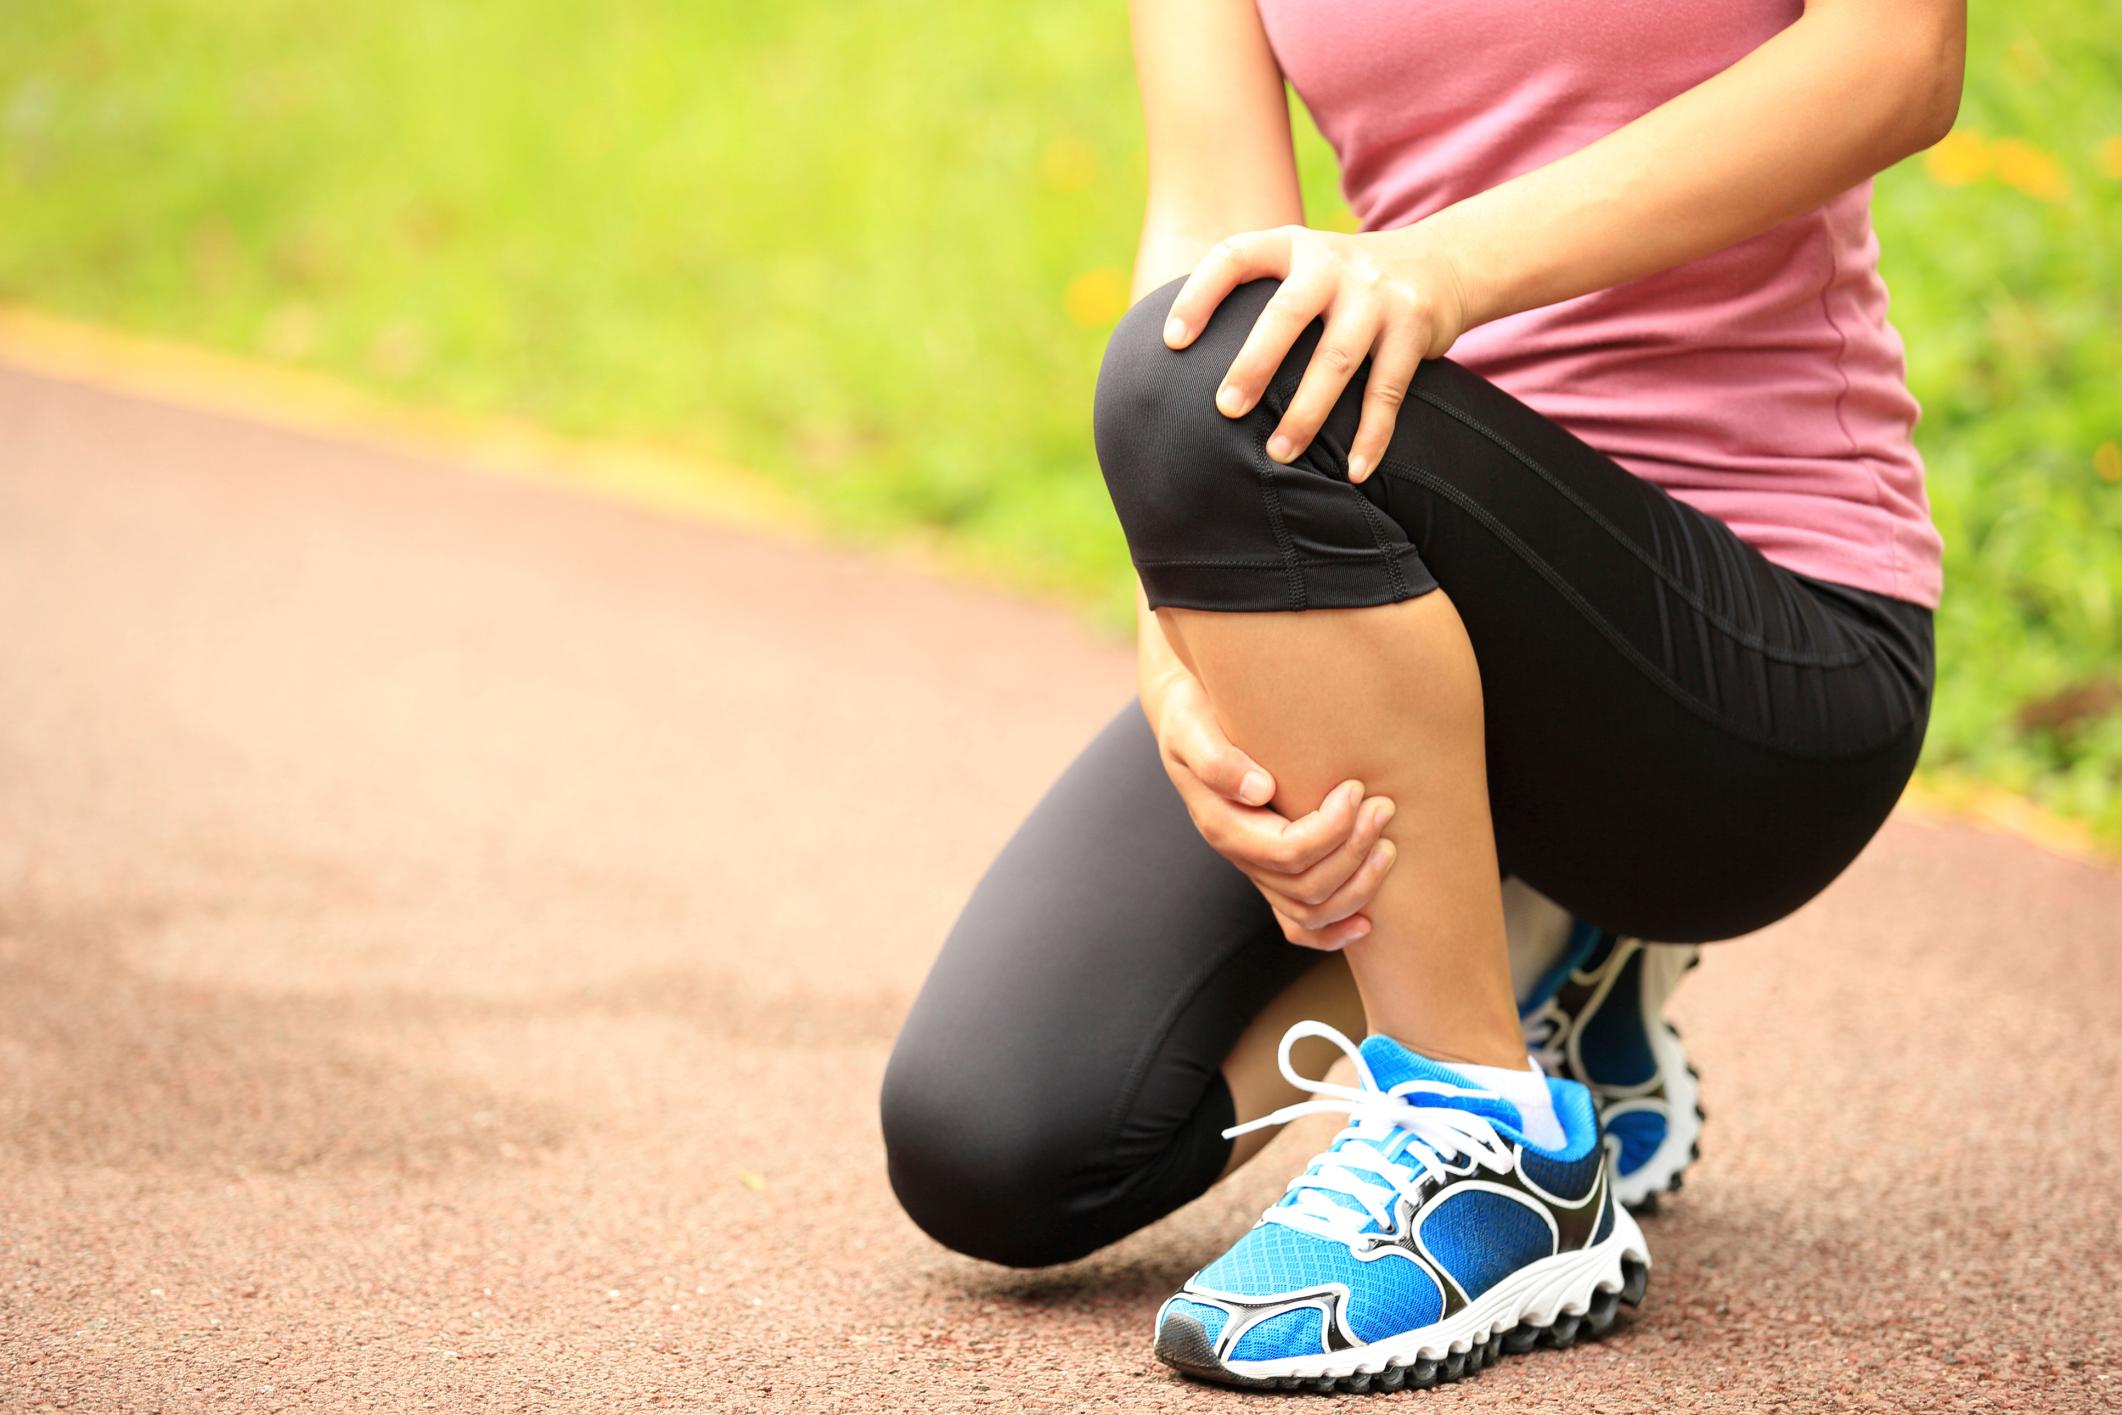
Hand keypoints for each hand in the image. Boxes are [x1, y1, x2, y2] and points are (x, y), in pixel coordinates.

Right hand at [1145, 665, 1397, 950]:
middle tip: (1384, 807)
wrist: (1192, 716)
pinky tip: (1368, 923)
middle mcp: (1241, 856)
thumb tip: (1259, 791)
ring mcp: (1257, 869)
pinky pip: (1299, 925)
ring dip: (1358, 887)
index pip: (1287, 851)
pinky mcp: (1274, 870)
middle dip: (1354, 851)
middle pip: (1306, 885)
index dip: (1331, 829)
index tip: (1356, 788)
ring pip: (1310, 912)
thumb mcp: (1191, 727)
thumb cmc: (1194, 714)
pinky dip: (1334, 932)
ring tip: (1389, 846)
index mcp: (1223, 826)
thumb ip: (1217, 760)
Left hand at [1159, 225, 1467, 484]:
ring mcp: (1376, 294)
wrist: (1440, 261)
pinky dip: (1371, 435)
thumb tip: (1171, 360)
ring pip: (1338, 358)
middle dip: (1255, 364)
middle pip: (1288, 313)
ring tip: (1279, 454)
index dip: (1198, 295)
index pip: (1234, 257)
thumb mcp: (1298, 267)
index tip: (1171, 343)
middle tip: (1226, 410)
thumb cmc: (1340, 284)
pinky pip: (1387, 390)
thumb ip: (1252, 297)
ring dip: (1307, 412)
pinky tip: (1353, 472)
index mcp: (1290, 244)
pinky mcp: (1413, 327)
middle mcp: (1332, 262)